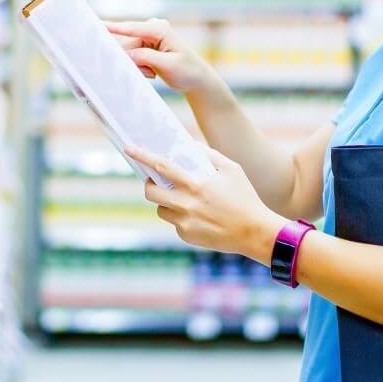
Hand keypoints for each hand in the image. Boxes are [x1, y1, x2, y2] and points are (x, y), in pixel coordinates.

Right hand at [104, 18, 215, 95]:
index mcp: (160, 29)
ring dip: (138, 67)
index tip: (97, 25)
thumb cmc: (187, 71)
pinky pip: (132, 57)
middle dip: (134, 62)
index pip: (131, 28)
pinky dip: (140, 67)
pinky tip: (152, 72)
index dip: (113, 28)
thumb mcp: (168, 65)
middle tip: (150, 73)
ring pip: (129, 54)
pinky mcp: (145, 45)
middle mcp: (152, 28)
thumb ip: (146, 58)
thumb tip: (126, 54)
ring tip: (154, 73)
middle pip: (128, 45)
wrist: (197, 79)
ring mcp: (148, 36)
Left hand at [124, 143, 286, 264]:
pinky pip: (174, 222)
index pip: (161, 167)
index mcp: (196, 184)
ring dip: (166, 201)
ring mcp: (185, 222)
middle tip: (156, 181)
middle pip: (150, 193)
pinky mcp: (187, 236)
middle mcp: (186, 204)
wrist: (254, 232)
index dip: (143, 156)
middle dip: (149, 185)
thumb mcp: (232, 170)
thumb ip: (209, 155)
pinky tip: (199, 216)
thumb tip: (190, 146)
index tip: (128, 148)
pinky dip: (181, 216)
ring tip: (185, 199)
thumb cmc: (245, 197)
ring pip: (161, 209)